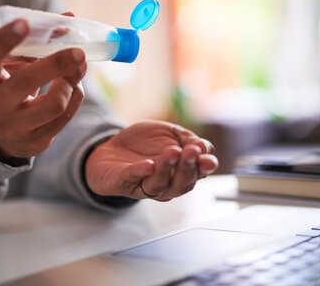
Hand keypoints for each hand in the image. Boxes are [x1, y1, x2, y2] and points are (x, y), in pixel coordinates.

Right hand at [0, 19, 86, 160]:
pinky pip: (66, 116)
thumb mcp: (12, 65)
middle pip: (27, 81)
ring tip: (78, 68)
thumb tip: (70, 19)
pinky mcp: (35, 140)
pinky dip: (76, 96)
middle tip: (79, 52)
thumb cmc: (9, 86)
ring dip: (72, 82)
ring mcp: (14, 126)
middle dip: (57, 63)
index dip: (4, 40)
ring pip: (55, 104)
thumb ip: (36, 41)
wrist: (1, 133)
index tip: (24, 23)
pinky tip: (75, 85)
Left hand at [85, 120, 218, 200]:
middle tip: (191, 153)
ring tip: (172, 152)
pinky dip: (140, 172)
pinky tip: (148, 165)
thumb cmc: (145, 144)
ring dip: (166, 169)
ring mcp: (144, 185)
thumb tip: (204, 148)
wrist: (112, 148)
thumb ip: (188, 140)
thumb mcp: (171, 134)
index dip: (204, 166)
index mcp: (181, 172)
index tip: (207, 157)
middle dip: (188, 168)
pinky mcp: (122, 182)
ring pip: (158, 184)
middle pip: (181, 184)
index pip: (198, 173)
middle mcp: (166, 184)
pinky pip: (131, 178)